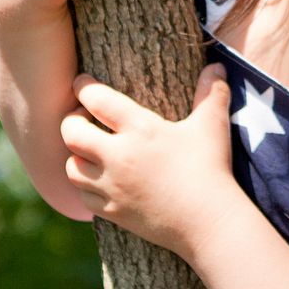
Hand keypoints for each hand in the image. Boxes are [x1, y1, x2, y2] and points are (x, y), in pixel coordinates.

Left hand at [61, 63, 237, 255]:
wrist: (209, 222)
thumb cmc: (211, 170)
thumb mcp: (212, 126)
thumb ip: (211, 93)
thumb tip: (217, 66)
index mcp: (140, 129)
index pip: (96, 99)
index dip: (83, 87)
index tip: (81, 83)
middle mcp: (118, 156)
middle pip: (71, 132)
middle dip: (71, 121)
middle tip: (83, 118)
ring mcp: (112, 187)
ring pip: (71, 167)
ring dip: (76, 156)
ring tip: (89, 151)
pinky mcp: (112, 213)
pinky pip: (83, 197)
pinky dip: (86, 187)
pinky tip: (98, 181)